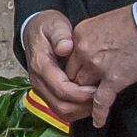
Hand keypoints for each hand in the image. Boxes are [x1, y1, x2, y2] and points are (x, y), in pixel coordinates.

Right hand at [21, 10, 90, 125]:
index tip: (98, 88)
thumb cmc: (48, 28)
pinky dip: (77, 110)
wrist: (35, 32)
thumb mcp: (55, 25)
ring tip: (98, 99)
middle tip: (101, 96)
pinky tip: (89, 100)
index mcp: (40, 65)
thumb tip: (65, 48)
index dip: (81, 93)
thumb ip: (60, 35)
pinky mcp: (47, 94)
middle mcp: (38, 81)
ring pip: (62, 112)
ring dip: (82, 110)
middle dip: (84, 105)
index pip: (61, 88)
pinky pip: (62, 110)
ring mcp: (42, 89)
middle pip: (61, 106)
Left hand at [67, 5, 136, 125]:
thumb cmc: (132, 21)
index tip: (79, 76)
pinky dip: (99, 114)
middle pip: (71, 76)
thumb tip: (89, 51)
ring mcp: (97, 66)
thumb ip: (89, 38)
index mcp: (78, 35)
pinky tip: (98, 122)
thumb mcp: (101, 23)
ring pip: (82, 89)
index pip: (67, 59)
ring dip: (86, 97)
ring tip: (89, 106)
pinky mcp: (113, 79)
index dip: (74, 70)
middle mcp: (83, 51)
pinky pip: (100, 101)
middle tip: (83, 93)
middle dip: (77, 86)